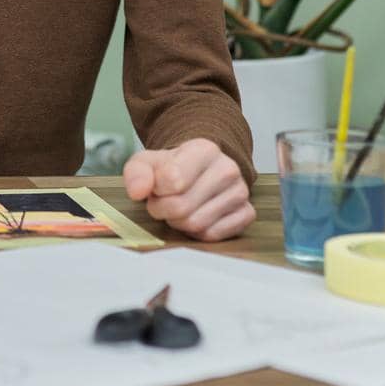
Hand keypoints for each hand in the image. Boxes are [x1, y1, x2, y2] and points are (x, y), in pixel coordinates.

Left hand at [123, 138, 253, 241]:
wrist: (199, 172)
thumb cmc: (172, 168)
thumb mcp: (147, 162)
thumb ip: (137, 172)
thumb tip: (138, 191)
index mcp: (204, 149)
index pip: (172, 180)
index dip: (155, 190)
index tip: (157, 186)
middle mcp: (228, 169)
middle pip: (182, 207)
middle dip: (163, 210)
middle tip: (163, 201)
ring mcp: (240, 192)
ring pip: (197, 224)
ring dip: (179, 222)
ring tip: (178, 208)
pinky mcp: (247, 214)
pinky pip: (213, 235)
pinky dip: (197, 233)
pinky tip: (195, 216)